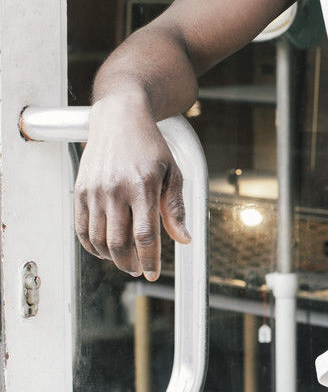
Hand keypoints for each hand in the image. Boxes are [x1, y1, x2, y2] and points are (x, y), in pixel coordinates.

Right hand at [74, 96, 190, 279]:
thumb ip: (176, 208)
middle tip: (139, 269)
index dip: (150, 260)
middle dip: (130, 264)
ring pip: (98, 240)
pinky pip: (82, 229)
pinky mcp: (80, 190)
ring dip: (112, 257)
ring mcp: (94, 190)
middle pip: (119, 243)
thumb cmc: (150, 146)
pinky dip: (92, 246)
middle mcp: (115, 189)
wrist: (119, 118)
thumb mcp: (172, 172)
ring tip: (125, 259)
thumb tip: (183, 239)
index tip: (153, 273)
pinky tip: (105, 250)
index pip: (145, 235)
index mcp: (142, 186)